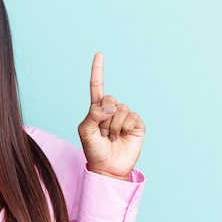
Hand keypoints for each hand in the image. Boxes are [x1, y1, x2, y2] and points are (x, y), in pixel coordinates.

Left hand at [78, 52, 144, 180]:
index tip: (99, 54)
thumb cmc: (93, 149)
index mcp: (96, 109)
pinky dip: (124, 128)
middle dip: (104, 117)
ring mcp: (125, 117)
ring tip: (112, 137)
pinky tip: (123, 137)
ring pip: (120, 109)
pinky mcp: (137, 124)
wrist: (108, 167)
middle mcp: (112, 110)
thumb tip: (111, 106)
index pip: (97, 86)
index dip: (98, 70)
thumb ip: (93, 114)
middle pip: (109, 98)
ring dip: (113, 126)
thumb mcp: (85, 130)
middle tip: (103, 133)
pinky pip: (131, 117)